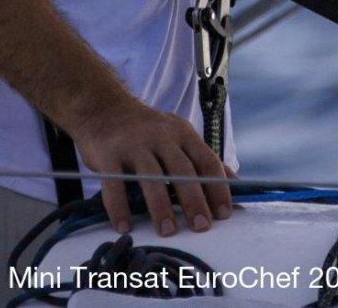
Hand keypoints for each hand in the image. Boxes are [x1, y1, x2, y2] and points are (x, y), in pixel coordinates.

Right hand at [61, 95, 233, 236]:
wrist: (102, 107)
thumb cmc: (146, 131)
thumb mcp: (177, 136)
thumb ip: (201, 159)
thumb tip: (235, 182)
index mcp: (182, 133)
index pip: (207, 161)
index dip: (218, 188)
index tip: (224, 214)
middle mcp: (160, 136)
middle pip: (182, 170)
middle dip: (194, 200)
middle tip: (201, 227)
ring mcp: (133, 144)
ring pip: (151, 177)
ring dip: (161, 207)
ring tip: (167, 231)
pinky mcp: (108, 154)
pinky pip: (114, 184)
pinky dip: (119, 207)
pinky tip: (125, 226)